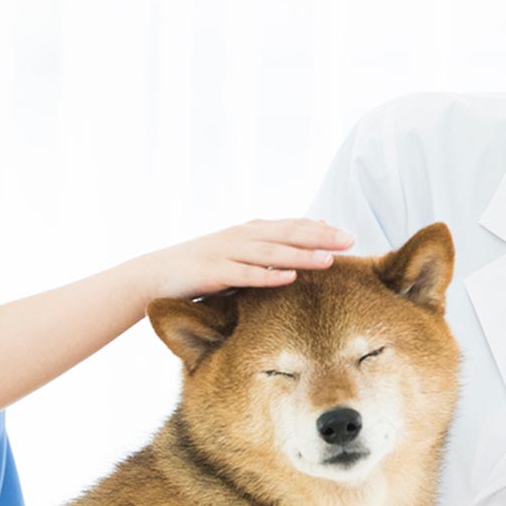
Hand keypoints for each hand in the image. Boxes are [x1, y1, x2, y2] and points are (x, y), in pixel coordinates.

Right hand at [121, 219, 354, 299]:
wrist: (156, 274)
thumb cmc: (201, 267)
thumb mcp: (236, 253)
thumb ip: (266, 248)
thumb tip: (302, 243)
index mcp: (248, 231)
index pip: (290, 226)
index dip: (319, 229)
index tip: (347, 235)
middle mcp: (241, 237)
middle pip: (286, 235)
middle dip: (319, 238)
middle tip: (350, 241)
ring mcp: (227, 253)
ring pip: (271, 253)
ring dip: (300, 256)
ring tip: (328, 260)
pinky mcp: (214, 272)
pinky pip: (245, 275)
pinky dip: (267, 276)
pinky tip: (288, 278)